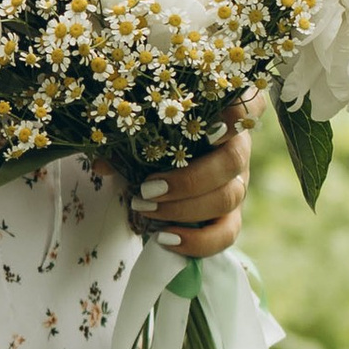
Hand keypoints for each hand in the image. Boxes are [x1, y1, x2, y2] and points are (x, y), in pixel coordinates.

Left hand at [126, 95, 262, 259]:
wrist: (159, 172)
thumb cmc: (154, 141)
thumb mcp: (139, 136)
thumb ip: (123, 144)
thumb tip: (101, 165)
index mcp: (221, 115)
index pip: (247, 107)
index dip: (235, 117)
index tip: (209, 128)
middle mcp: (236, 147)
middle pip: (233, 161)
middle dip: (189, 180)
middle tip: (148, 189)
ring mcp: (237, 182)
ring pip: (229, 197)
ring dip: (184, 208)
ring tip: (145, 210)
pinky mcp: (231, 215)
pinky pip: (226, 233)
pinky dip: (198, 241)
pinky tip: (166, 238)